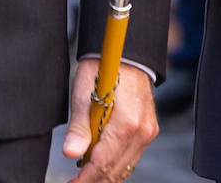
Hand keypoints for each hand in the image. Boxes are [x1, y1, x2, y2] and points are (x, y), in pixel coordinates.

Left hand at [62, 58, 157, 181]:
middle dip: (93, 180)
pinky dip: (115, 164)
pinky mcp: (148, 130)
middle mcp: (141, 130)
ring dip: (103, 174)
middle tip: (73, 182)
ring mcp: (147, 131)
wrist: (127, 52)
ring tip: (82, 173)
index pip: (102, 164)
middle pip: (114, 171)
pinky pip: (131, 157)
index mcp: (126, 122)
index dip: (84, 180)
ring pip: (124, 168)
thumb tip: (71, 152)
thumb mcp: (83, 93)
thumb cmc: (103, 68)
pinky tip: (98, 162)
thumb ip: (79, 126)